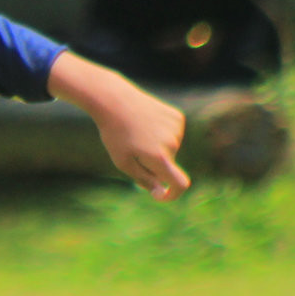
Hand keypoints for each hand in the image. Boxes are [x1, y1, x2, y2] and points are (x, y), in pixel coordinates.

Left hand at [50, 52, 189, 200]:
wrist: (114, 100)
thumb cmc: (114, 134)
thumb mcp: (123, 162)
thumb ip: (144, 179)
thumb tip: (161, 192)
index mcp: (159, 157)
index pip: (180, 183)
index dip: (173, 194)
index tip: (161, 195)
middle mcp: (173, 143)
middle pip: (168, 164)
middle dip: (153, 164)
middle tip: (132, 149)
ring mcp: (177, 129)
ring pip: (170, 149)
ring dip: (156, 147)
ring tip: (138, 133)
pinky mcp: (177, 117)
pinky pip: (172, 134)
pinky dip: (161, 134)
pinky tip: (147, 123)